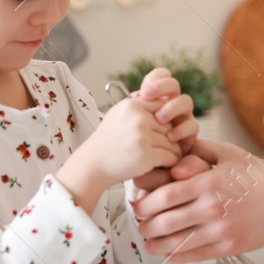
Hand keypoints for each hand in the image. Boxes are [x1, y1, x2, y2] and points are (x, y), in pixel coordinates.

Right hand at [57, 97, 177, 212]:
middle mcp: (138, 118)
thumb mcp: (119, 115)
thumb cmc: (108, 142)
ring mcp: (142, 136)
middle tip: (162, 147)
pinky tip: (161, 165)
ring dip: (171, 151)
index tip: (159, 131)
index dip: (164, 120)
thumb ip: (139, 107)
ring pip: (172, 142)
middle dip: (168, 137)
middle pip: (170, 125)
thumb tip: (163, 98)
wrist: (91, 165)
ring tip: (162, 157)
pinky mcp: (146, 155)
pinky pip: (171, 157)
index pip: (163, 106)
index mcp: (132, 105)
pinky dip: (169, 163)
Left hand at [128, 67, 197, 154]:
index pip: (161, 76)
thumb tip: (134, 95)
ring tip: (159, 118)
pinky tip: (170, 136)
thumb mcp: (128, 125)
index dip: (156, 79)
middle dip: (162, 88)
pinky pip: (192, 126)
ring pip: (186, 102)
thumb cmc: (129, 145)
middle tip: (147, 98)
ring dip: (172, 107)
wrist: (140, 165)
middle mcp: (171, 103)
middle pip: (173, 85)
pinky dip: (181, 129)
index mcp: (156, 96)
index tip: (143, 92)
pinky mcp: (190, 134)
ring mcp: (182, 116)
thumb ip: (134, 109)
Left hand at [132, 140, 263, 260]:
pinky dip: (178, 256)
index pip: (163, 197)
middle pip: (164, 222)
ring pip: (176, 243)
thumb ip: (200, 149)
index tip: (137, 206)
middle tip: (139, 225)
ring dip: (156, 244)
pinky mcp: (229, 247)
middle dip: (145, 226)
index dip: (144, 204)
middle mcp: (211, 208)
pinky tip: (170, 253)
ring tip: (149, 242)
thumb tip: (176, 147)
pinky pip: (196, 255)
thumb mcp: (229, 154)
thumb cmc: (260, 176)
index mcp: (207, 183)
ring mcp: (220, 230)